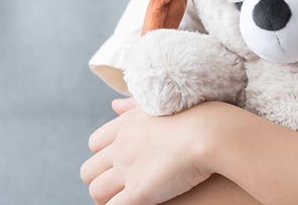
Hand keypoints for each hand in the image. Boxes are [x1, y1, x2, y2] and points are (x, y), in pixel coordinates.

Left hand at [81, 97, 220, 204]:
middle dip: (99, 181)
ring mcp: (127, 170)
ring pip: (96, 191)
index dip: (104, 157)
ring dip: (106, 199)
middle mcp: (121, 147)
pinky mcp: (138, 192)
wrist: (208, 132)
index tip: (118, 165)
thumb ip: (132, 105)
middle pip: (89, 170)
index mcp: (125, 125)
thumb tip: (113, 105)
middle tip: (117, 189)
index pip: (95, 144)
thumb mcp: (158, 104)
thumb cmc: (195, 116)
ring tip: (123, 201)